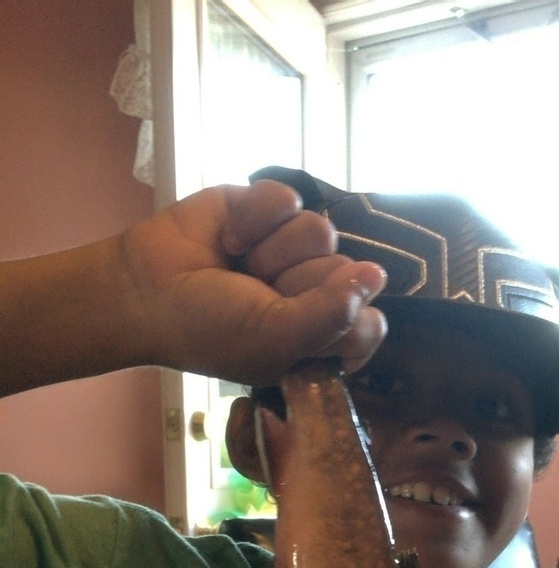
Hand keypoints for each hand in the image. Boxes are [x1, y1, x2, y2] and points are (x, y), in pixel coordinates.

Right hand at [121, 179, 387, 384]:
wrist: (144, 291)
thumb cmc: (208, 330)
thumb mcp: (276, 340)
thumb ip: (333, 315)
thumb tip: (376, 274)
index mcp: (321, 337)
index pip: (370, 323)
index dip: (343, 320)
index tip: (304, 327)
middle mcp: (312, 291)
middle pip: (347, 274)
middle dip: (298, 284)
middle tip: (258, 296)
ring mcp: (290, 250)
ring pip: (321, 233)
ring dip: (273, 252)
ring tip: (241, 266)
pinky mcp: (265, 210)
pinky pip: (287, 198)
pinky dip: (254, 217)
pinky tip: (229, 238)